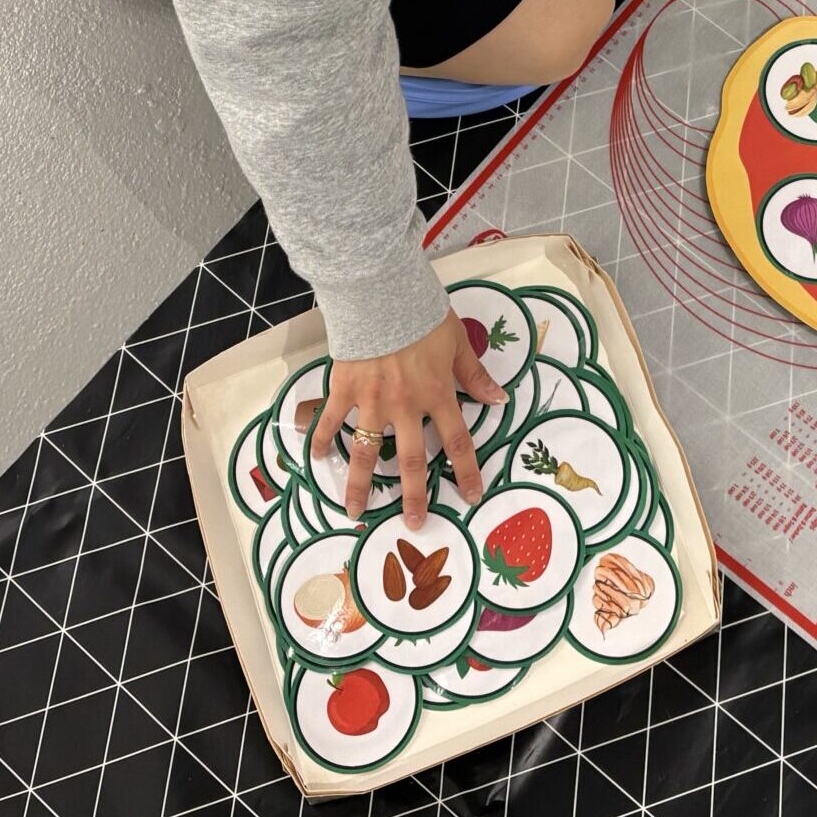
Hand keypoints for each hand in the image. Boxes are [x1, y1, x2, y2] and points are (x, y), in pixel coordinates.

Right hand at [312, 312, 507, 525]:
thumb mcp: (458, 342)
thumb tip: (499, 400)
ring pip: (365, 451)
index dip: (466, 471)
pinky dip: (321, 439)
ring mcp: (371, 400)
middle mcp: (405, 405)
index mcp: (437, 394)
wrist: (383, 292)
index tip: (470, 496)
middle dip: (414, 495)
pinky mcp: (344, 388)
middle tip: (414, 523)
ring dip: (359, 484)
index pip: (458, 441)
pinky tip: (316, 458)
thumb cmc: (423, 315)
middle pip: (411, 460)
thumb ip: (475, 375)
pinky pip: (331, 420)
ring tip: (354, 511)